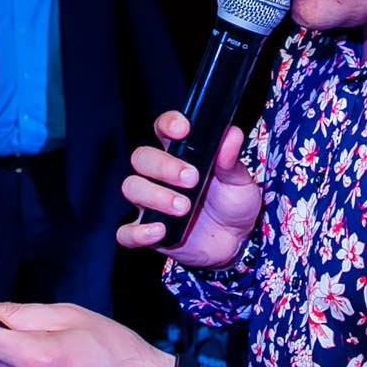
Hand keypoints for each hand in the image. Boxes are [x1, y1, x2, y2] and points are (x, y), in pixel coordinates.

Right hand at [117, 111, 261, 267]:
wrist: (235, 242)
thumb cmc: (232, 204)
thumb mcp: (238, 181)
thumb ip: (231, 161)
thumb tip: (232, 135)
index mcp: (181, 155)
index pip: (163, 129)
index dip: (168, 124)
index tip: (183, 129)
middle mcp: (160, 176)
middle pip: (142, 158)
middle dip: (163, 166)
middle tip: (191, 179)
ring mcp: (150, 204)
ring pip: (132, 188)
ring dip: (155, 196)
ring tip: (183, 207)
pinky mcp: (147, 232)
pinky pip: (127, 232)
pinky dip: (138, 232)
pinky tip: (160, 231)